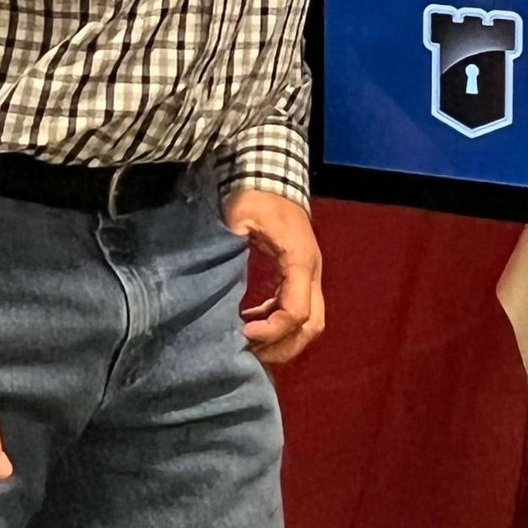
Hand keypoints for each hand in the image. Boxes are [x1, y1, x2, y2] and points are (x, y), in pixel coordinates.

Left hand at [223, 190, 323, 366]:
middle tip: (249, 351)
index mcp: (301, 261)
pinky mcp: (301, 274)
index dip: (271, 330)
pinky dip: (278, 322)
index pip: (297, 312)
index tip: (242, 332)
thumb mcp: (240, 216)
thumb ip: (230, 244)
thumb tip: (215, 274)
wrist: (272, 177)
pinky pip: (299, 309)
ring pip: (311, 322)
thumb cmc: (257, 196)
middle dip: (282, 345)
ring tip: (250, 343)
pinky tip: (251, 321)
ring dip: (283, 339)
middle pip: (312, 325)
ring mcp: (310, 274)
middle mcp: (312, 271)